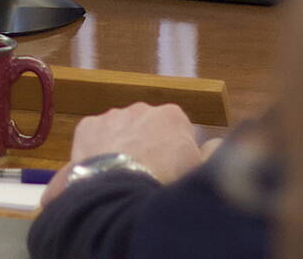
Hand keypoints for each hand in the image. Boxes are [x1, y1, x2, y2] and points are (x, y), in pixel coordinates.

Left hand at [38, 104, 204, 206]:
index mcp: (172, 116)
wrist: (121, 192)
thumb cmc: (166, 183)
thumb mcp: (200, 171)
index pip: (177, 130)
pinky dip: (96, 152)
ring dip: (121, 148)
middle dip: (146, 146)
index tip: (170, 172)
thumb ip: (212, 153)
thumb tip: (215, 144)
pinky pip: (94, 138)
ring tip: (121, 178)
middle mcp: (141, 109)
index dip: (174, 152)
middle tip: (146, 175)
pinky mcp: (87, 126)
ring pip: (119, 131)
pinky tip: (101, 173)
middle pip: (146, 128)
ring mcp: (112, 116)